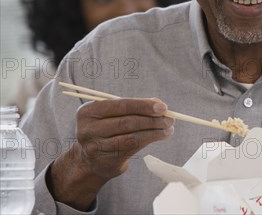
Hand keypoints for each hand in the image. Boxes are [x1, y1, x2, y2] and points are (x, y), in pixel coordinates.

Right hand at [48, 98, 174, 209]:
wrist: (91, 160)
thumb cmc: (107, 129)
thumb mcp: (113, 114)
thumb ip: (133, 106)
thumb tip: (158, 104)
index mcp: (88, 111)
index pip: (121, 105)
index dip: (143, 105)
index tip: (163, 107)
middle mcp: (88, 129)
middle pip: (127, 122)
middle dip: (152, 119)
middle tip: (170, 118)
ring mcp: (95, 147)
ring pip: (132, 137)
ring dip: (155, 131)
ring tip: (169, 127)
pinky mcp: (106, 160)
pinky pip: (133, 148)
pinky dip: (150, 140)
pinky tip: (162, 135)